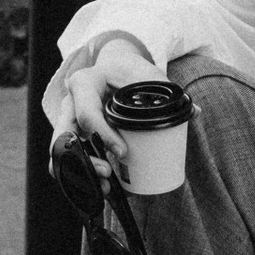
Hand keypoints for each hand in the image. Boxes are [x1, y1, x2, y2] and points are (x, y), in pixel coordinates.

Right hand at [55, 31, 156, 173]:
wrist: (116, 67)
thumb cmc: (131, 71)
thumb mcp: (148, 75)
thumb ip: (169, 92)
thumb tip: (194, 112)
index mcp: (85, 83)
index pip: (87, 113)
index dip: (104, 135)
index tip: (124, 152)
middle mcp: (70, 101)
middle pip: (64, 135)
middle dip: (83, 160)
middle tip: (108, 174)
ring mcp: (68, 119)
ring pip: (60, 150)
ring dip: (79, 173)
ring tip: (105, 187)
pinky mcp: (73, 134)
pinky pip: (69, 156)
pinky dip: (80, 174)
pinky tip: (99, 187)